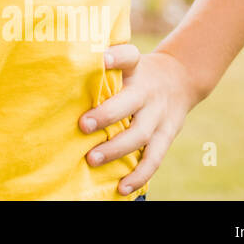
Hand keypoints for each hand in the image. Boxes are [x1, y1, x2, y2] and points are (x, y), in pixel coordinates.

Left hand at [78, 44, 200, 195]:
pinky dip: (139, 174)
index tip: (103, 59)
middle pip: (129, 102)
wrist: (181, 77)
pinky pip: (154, 158)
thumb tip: (62, 73)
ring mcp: (159, 115)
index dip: (117, 56)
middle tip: (82, 125)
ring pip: (140, 134)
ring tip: (91, 159)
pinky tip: (122, 187)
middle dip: (106, 115)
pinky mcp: (167, 135)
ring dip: (116, 149)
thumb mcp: (127, 62)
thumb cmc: (137, 72)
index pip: (129, 57)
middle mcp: (147, 91)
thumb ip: (104, 68)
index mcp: (135, 68)